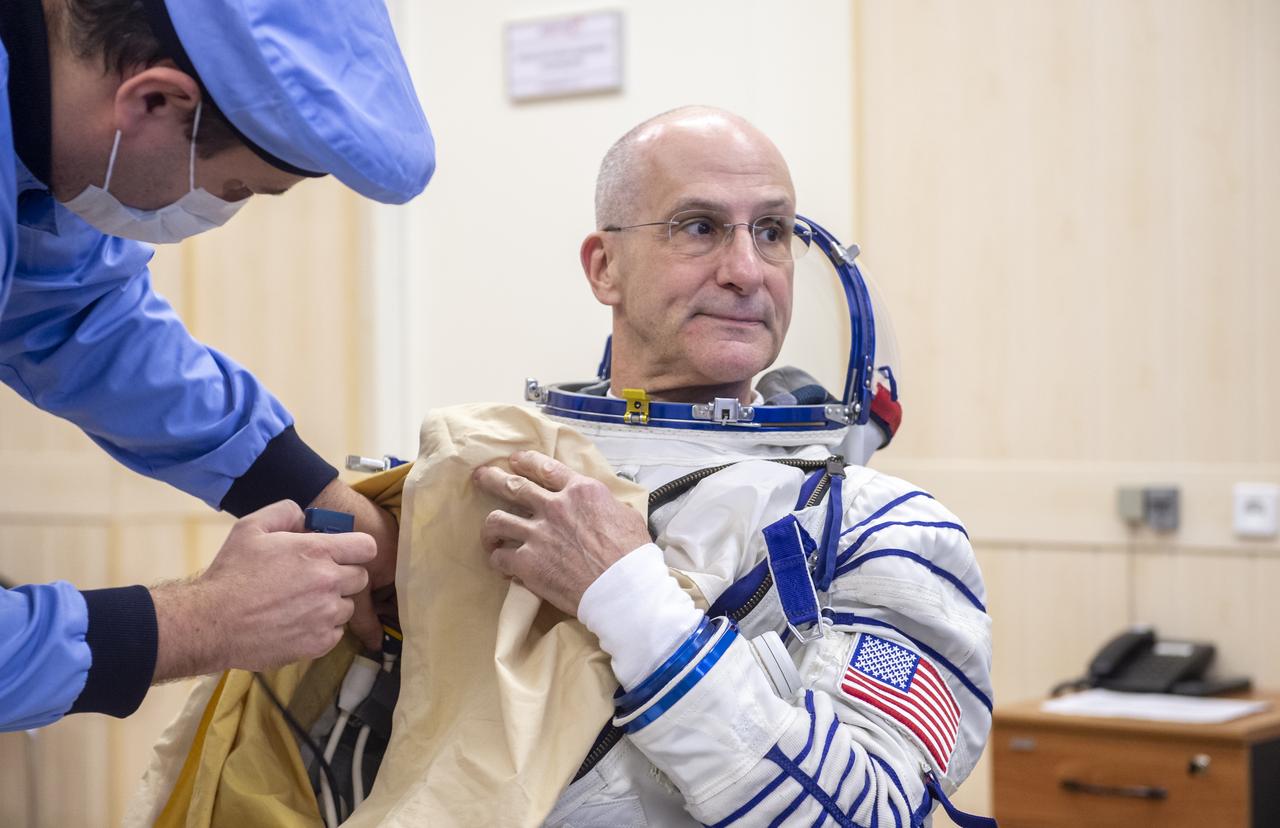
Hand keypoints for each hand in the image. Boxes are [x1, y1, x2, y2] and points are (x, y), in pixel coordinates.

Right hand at [151, 500, 374, 679]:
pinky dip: (323, 628)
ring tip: (301, 603)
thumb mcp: (251, 528)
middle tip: (315, 579)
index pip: (367, 547)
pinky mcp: (319, 643)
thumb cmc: (230, 574)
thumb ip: (285, 513)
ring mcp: (326, 615)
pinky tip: (298, 622)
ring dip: (333, 603)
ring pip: (348, 606)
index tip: (343, 554)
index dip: (356, 549)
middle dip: (343, 575)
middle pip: (360, 577)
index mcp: (318, 551)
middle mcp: (329, 582)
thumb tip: (306, 517)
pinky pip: (336, 632)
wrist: (212, 623)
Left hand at [472, 450, 649, 615]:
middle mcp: (555, 506)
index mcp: (581, 491)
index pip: (545, 468)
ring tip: (488, 533)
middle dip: (492, 479)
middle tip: (481, 477)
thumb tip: (604, 507)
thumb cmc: (632, 555)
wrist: (623, 587)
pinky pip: (499, 557)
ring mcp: (538, 534)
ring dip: (489, 527)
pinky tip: (502, 565)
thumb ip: (606, 506)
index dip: (526, 462)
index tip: (515, 460)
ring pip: (496, 520)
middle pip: (513, 486)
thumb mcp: (626, 515)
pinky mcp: (528, 562)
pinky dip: (498, 560)